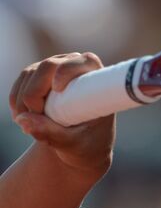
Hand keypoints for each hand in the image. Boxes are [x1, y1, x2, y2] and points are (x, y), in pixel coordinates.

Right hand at [9, 52, 114, 173]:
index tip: (58, 89)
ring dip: (23, 100)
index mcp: (97, 82)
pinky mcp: (40, 75)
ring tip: (29, 127)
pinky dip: (16, 100)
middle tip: (36, 118)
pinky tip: (22, 119)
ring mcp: (57, 69)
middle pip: (49, 66)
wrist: (81, 145)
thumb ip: (52, 134)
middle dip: (34, 92)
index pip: (86, 61)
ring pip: (30, 73)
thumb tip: (24, 120)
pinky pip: (21, 81)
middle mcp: (78, 69)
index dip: (69, 69)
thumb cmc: (88, 143)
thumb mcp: (73, 144)